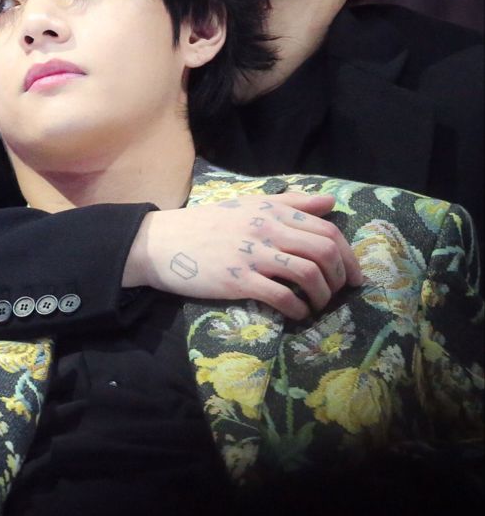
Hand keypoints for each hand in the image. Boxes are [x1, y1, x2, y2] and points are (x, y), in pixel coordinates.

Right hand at [124, 191, 360, 318]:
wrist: (162, 242)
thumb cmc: (208, 224)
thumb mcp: (249, 205)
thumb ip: (291, 203)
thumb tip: (330, 201)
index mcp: (272, 210)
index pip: (326, 229)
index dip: (348, 255)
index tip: (354, 275)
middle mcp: (267, 229)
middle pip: (323, 250)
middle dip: (340, 276)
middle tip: (338, 293)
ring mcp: (252, 255)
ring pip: (308, 273)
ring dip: (322, 295)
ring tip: (317, 306)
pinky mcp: (238, 280)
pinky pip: (281, 296)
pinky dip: (298, 308)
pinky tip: (297, 314)